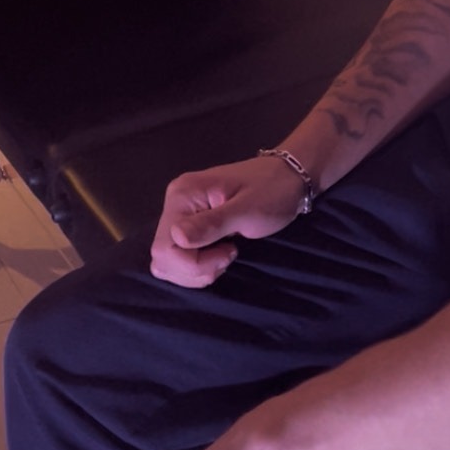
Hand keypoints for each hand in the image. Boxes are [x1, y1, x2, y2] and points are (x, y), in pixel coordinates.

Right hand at [150, 155, 308, 286]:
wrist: (288, 178)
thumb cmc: (272, 191)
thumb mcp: (247, 210)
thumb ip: (212, 224)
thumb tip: (178, 238)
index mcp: (183, 195)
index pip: (165, 248)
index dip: (194, 263)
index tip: (229, 253)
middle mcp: (175, 203)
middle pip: (162, 257)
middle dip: (194, 269)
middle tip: (228, 256)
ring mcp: (181, 214)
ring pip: (168, 262)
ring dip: (195, 270)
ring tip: (225, 255)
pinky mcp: (189, 224)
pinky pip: (179, 257)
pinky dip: (197, 266)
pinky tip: (218, 255)